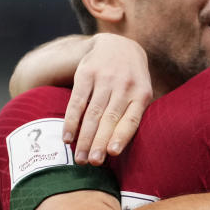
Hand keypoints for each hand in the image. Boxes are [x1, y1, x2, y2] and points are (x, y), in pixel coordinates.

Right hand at [65, 34, 151, 164]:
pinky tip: (67, 138)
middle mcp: (124, 86)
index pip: (131, 119)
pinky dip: (71, 121)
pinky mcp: (86, 73)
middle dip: (99, 143)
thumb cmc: (131, 80)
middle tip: (92, 163)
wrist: (118, 45)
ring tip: (79, 158)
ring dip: (84, 138)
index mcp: (141, 93)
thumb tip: (118, 149)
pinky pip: (77, 101)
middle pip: (109, 119)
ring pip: (92, 113)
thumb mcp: (140, 92)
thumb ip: (133, 115)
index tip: (112, 153)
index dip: (121, 136)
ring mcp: (105, 79)